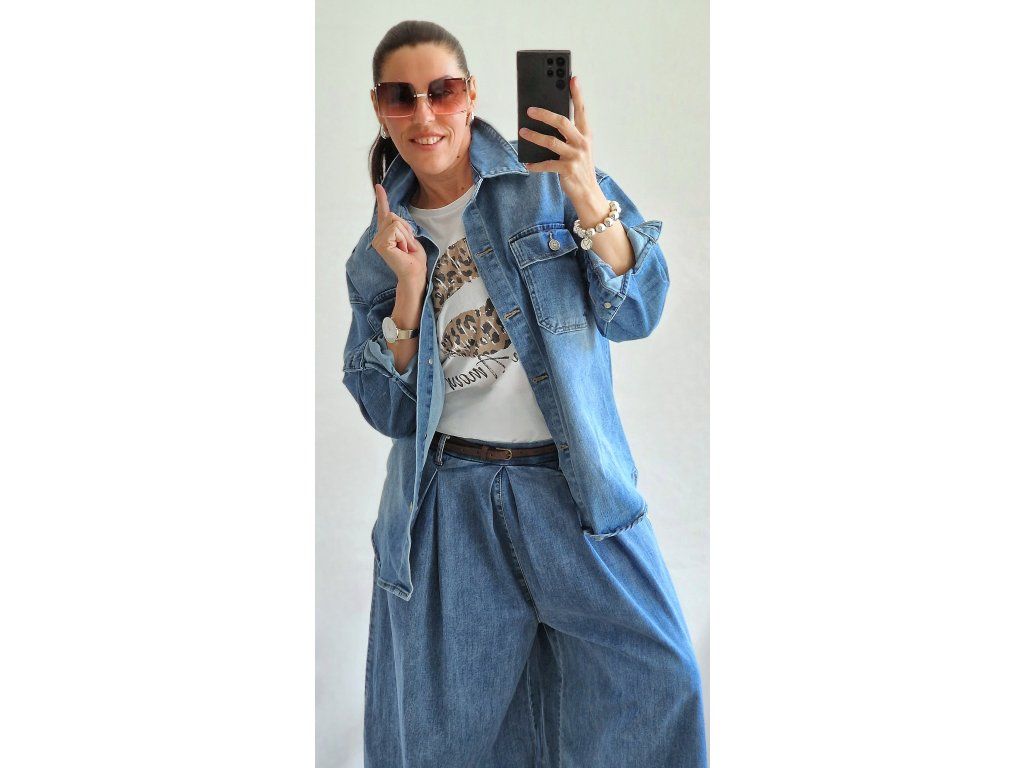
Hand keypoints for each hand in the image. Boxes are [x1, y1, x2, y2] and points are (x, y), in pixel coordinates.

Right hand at [370, 183, 426, 284]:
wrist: (415, 274)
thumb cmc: (414, 259)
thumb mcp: (410, 238)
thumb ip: (402, 227)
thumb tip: (396, 217)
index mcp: (386, 234)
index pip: (383, 213)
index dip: (381, 198)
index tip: (378, 186)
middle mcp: (378, 236)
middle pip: (393, 215)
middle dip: (406, 229)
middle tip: (407, 246)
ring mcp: (377, 240)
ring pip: (395, 222)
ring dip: (406, 235)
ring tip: (405, 249)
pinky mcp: (381, 243)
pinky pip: (396, 229)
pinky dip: (404, 239)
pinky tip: (402, 250)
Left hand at [518, 75, 603, 210]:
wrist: (588, 194)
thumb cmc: (580, 168)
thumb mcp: (578, 149)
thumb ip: (567, 135)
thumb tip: (545, 122)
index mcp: (585, 134)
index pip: (581, 110)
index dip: (577, 94)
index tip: (572, 78)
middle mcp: (582, 143)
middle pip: (562, 122)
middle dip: (545, 114)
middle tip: (530, 109)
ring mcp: (575, 156)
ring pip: (550, 142)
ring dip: (534, 136)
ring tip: (522, 131)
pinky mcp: (567, 170)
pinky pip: (546, 164)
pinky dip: (535, 164)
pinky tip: (527, 163)